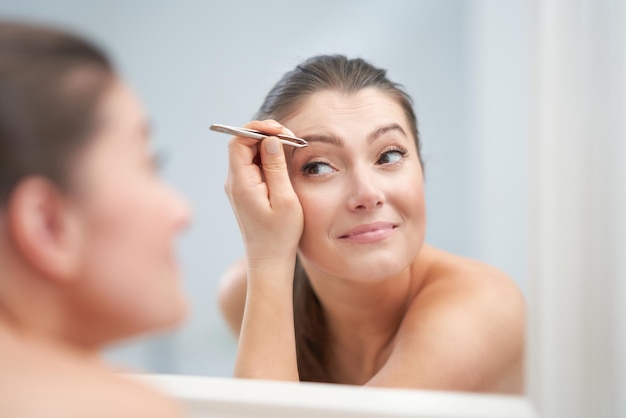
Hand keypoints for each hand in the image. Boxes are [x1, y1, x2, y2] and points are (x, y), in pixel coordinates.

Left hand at [224, 120, 303, 266]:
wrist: (269, 260)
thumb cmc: (280, 235)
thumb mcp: (285, 199)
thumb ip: (275, 167)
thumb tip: (270, 140)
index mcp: (240, 183)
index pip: (238, 141)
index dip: (257, 129)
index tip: (280, 130)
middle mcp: (234, 182)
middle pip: (243, 144)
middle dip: (266, 134)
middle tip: (291, 138)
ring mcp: (238, 187)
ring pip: (249, 153)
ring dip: (269, 146)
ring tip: (291, 148)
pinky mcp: (245, 191)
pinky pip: (253, 166)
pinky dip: (268, 158)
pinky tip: (284, 162)